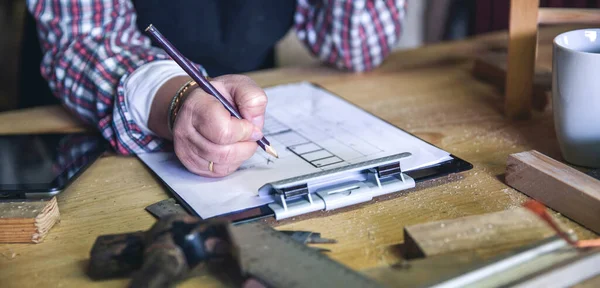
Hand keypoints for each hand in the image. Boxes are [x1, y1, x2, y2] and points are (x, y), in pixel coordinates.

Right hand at [149, 75, 266, 176]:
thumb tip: (254, 122)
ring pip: (222, 164)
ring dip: (240, 154)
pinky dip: (232, 162)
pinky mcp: (191, 164)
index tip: (251, 125)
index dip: (244, 131)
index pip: (223, 131)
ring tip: (242, 140)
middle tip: (250, 135)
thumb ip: (251, 97)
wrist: (197, 105)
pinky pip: (219, 172)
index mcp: (196, 107)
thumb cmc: (218, 96)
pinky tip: (233, 148)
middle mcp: (185, 131)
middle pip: (223, 152)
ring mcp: (185, 150)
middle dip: (245, 145)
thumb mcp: (238, 86)